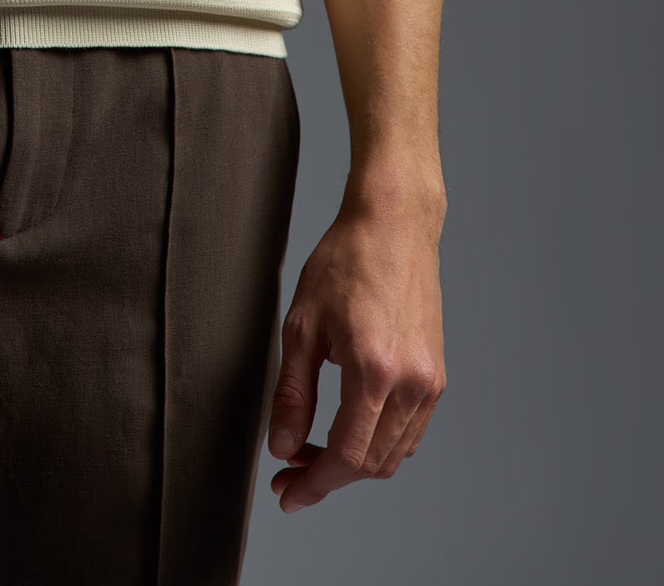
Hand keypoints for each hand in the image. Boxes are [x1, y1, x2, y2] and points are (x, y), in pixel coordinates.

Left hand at [267, 188, 446, 510]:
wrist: (394, 225)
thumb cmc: (345, 261)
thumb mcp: (302, 324)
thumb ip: (293, 392)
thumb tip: (282, 446)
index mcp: (375, 371)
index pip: (345, 456)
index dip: (313, 484)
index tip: (287, 494)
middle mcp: (411, 383)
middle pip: (370, 464)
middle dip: (327, 477)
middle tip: (289, 470)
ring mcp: (430, 382)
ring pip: (393, 455)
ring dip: (353, 465)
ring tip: (312, 450)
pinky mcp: (437, 376)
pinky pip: (410, 433)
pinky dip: (379, 444)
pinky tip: (349, 428)